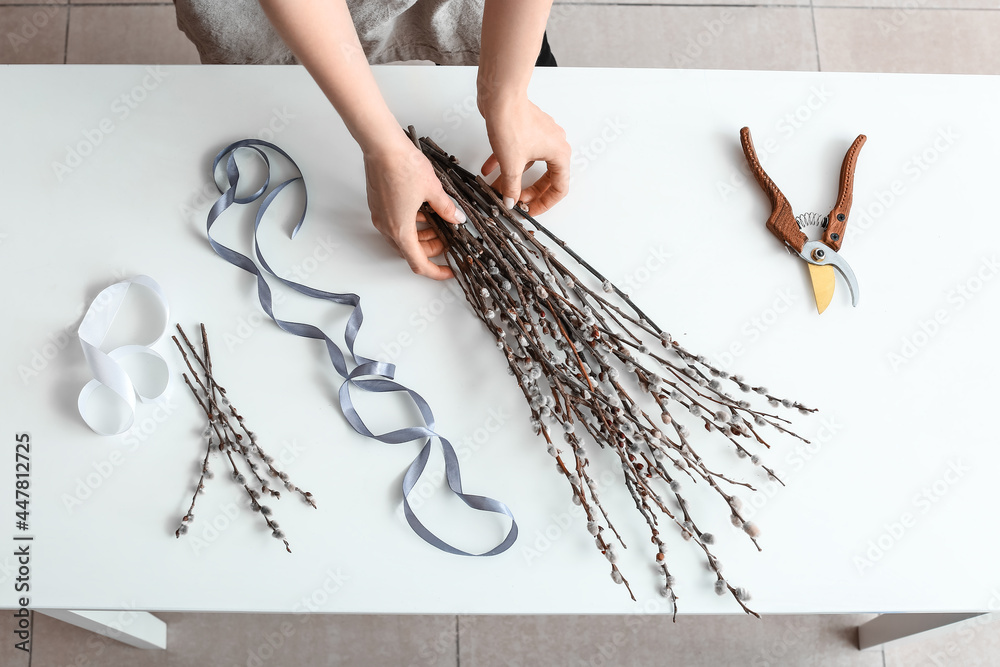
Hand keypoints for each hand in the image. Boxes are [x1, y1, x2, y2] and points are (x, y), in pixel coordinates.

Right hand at [363, 138, 466, 279]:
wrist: (381, 146)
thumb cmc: (403, 165)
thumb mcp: (433, 190)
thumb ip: (446, 208)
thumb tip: (456, 218)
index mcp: (400, 230)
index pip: (418, 264)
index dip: (435, 272)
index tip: (448, 271)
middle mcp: (387, 226)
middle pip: (409, 251)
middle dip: (430, 250)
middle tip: (448, 241)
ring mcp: (380, 215)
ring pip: (402, 238)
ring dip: (420, 237)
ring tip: (439, 224)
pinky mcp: (378, 204)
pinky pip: (395, 224)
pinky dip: (411, 224)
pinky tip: (424, 210)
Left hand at [480, 97, 569, 215]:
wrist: (500, 95)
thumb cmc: (512, 121)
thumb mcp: (511, 164)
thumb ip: (512, 186)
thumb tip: (510, 200)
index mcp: (559, 153)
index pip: (559, 187)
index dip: (546, 203)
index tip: (532, 210)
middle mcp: (554, 144)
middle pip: (545, 177)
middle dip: (528, 191)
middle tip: (516, 201)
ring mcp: (540, 135)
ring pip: (529, 165)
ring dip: (514, 178)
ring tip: (497, 189)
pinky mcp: (526, 130)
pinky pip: (519, 152)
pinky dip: (506, 162)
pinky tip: (489, 171)